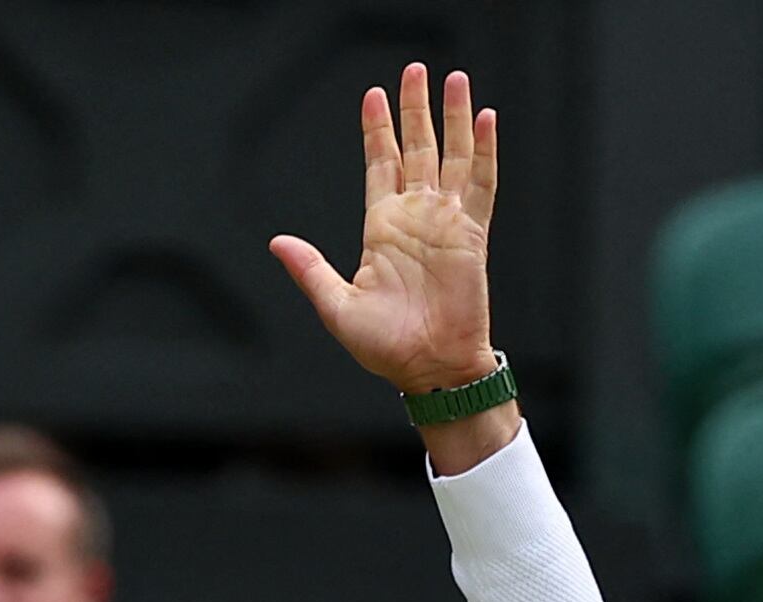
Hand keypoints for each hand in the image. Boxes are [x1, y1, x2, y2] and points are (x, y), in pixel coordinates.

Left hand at [270, 66, 501, 398]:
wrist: (432, 370)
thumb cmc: (387, 348)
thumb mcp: (337, 307)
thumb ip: (310, 270)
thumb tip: (277, 242)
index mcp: (382, 228)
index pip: (380, 165)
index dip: (378, 129)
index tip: (374, 94)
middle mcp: (415, 217)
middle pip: (416, 148)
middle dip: (414, 108)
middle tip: (414, 69)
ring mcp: (446, 222)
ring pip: (452, 156)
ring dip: (453, 118)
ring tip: (453, 79)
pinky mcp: (472, 235)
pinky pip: (481, 184)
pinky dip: (484, 151)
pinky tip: (486, 119)